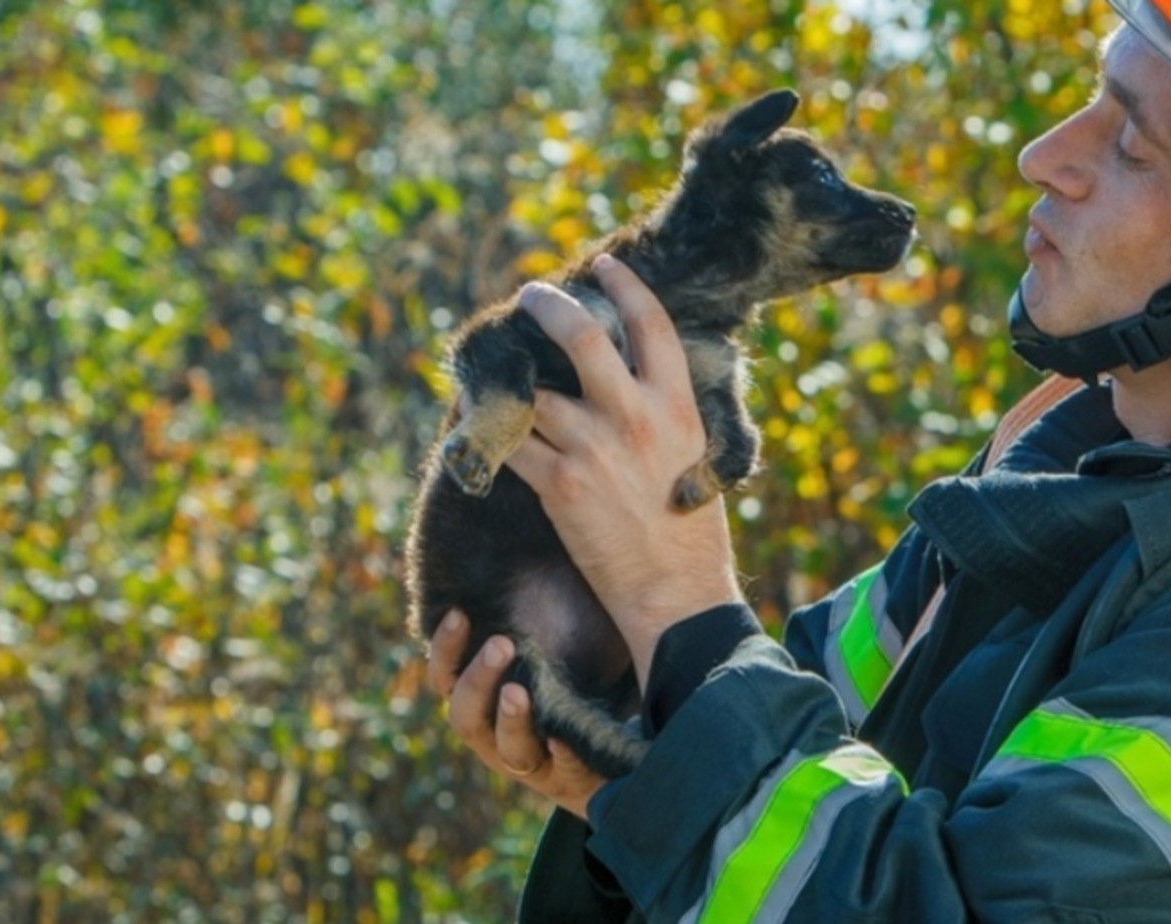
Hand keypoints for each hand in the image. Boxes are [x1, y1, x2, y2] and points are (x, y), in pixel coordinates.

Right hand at [427, 610, 607, 817]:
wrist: (627, 743)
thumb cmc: (588, 672)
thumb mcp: (563, 630)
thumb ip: (540, 590)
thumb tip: (528, 515)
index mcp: (483, 696)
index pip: (446, 675)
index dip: (446, 647)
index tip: (459, 613)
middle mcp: (496, 732)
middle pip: (463, 713)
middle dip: (478, 678)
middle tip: (501, 644)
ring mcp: (531, 760)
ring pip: (504, 747)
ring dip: (510, 718)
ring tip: (519, 692)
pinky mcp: (569, 782)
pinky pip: (561, 773)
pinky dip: (561, 756)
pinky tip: (565, 740)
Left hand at [505, 255, 742, 681]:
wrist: (675, 593)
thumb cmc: (690, 534)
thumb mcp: (696, 459)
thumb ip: (665, 417)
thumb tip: (633, 384)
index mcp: (678, 407)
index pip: (651, 326)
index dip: (625, 286)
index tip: (604, 265)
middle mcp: (635, 417)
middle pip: (581, 337)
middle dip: (549, 306)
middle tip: (531, 295)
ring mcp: (593, 448)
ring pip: (533, 391)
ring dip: (507, 379)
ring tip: (492, 371)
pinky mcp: (558, 484)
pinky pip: (509, 441)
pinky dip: (487, 430)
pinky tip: (473, 421)